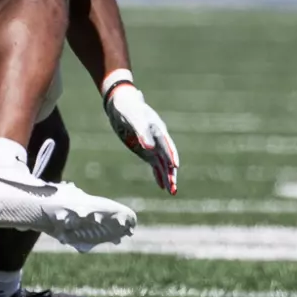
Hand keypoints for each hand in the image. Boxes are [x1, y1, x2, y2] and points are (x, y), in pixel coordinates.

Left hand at [103, 78, 179, 194]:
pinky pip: (155, 164)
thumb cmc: (128, 108)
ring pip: (163, 164)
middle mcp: (158, 139)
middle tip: (174, 188)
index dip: (171, 155)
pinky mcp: (146, 151)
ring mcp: (153, 146)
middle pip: (167, 158)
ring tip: (171, 192)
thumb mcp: (133, 118)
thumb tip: (150, 148)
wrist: (122, 104)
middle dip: (171, 173)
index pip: (166, 145)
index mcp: (158, 129)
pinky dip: (158, 175)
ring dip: (167, 177)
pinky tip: (162, 186)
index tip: (175, 167)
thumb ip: (142, 132)